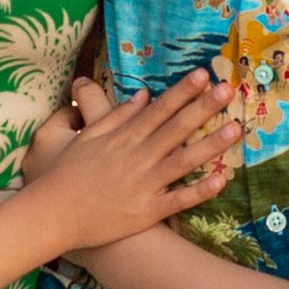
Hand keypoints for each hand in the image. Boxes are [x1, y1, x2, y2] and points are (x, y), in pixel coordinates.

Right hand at [28, 69, 236, 253]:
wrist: (53, 214)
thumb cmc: (67, 174)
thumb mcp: (87, 138)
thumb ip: (116, 116)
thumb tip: (142, 97)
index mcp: (124, 138)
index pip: (159, 109)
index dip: (182, 91)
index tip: (204, 75)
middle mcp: (137, 157)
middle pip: (176, 128)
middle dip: (203, 107)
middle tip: (228, 90)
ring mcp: (143, 184)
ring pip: (183, 162)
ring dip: (211, 145)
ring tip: (236, 129)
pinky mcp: (146, 211)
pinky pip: (177, 200)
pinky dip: (199, 191)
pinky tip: (221, 181)